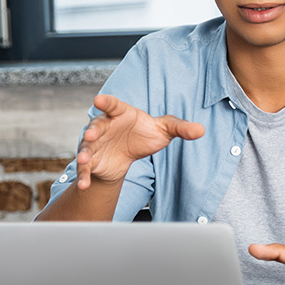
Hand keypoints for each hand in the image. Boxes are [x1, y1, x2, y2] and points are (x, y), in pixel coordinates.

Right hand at [76, 94, 204, 188]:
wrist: (130, 154)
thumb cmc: (145, 134)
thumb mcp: (165, 130)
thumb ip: (181, 128)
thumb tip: (201, 130)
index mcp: (121, 113)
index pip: (113, 105)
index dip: (107, 102)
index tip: (99, 99)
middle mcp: (105, 126)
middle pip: (96, 125)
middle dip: (92, 130)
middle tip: (92, 134)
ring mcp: (96, 143)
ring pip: (86, 146)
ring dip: (83, 153)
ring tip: (83, 160)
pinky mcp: (92, 160)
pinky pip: (86, 168)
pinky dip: (84, 175)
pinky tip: (83, 184)